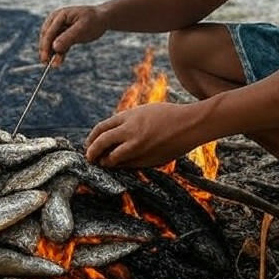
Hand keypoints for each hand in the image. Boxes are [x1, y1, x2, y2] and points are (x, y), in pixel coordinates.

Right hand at [39, 5, 106, 63]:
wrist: (103, 19)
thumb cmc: (94, 21)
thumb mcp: (82, 29)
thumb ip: (68, 37)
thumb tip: (54, 48)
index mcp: (59, 15)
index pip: (49, 32)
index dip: (45, 46)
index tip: (45, 59)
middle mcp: (56, 21)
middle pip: (47, 37)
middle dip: (46, 50)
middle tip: (45, 63)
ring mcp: (60, 28)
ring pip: (52, 42)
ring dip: (51, 53)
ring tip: (54, 65)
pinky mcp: (64, 35)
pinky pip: (59, 45)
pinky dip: (58, 53)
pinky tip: (58, 62)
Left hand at [85, 102, 207, 168]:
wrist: (189, 124)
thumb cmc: (168, 116)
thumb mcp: (144, 112)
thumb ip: (128, 123)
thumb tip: (112, 136)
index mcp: (129, 117)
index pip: (101, 129)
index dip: (92, 138)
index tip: (89, 144)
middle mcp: (130, 131)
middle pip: (101, 143)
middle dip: (91, 152)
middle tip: (89, 157)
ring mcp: (138, 147)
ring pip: (112, 159)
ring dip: (105, 162)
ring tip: (103, 163)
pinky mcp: (147, 160)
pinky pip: (128, 166)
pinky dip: (121, 166)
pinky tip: (120, 165)